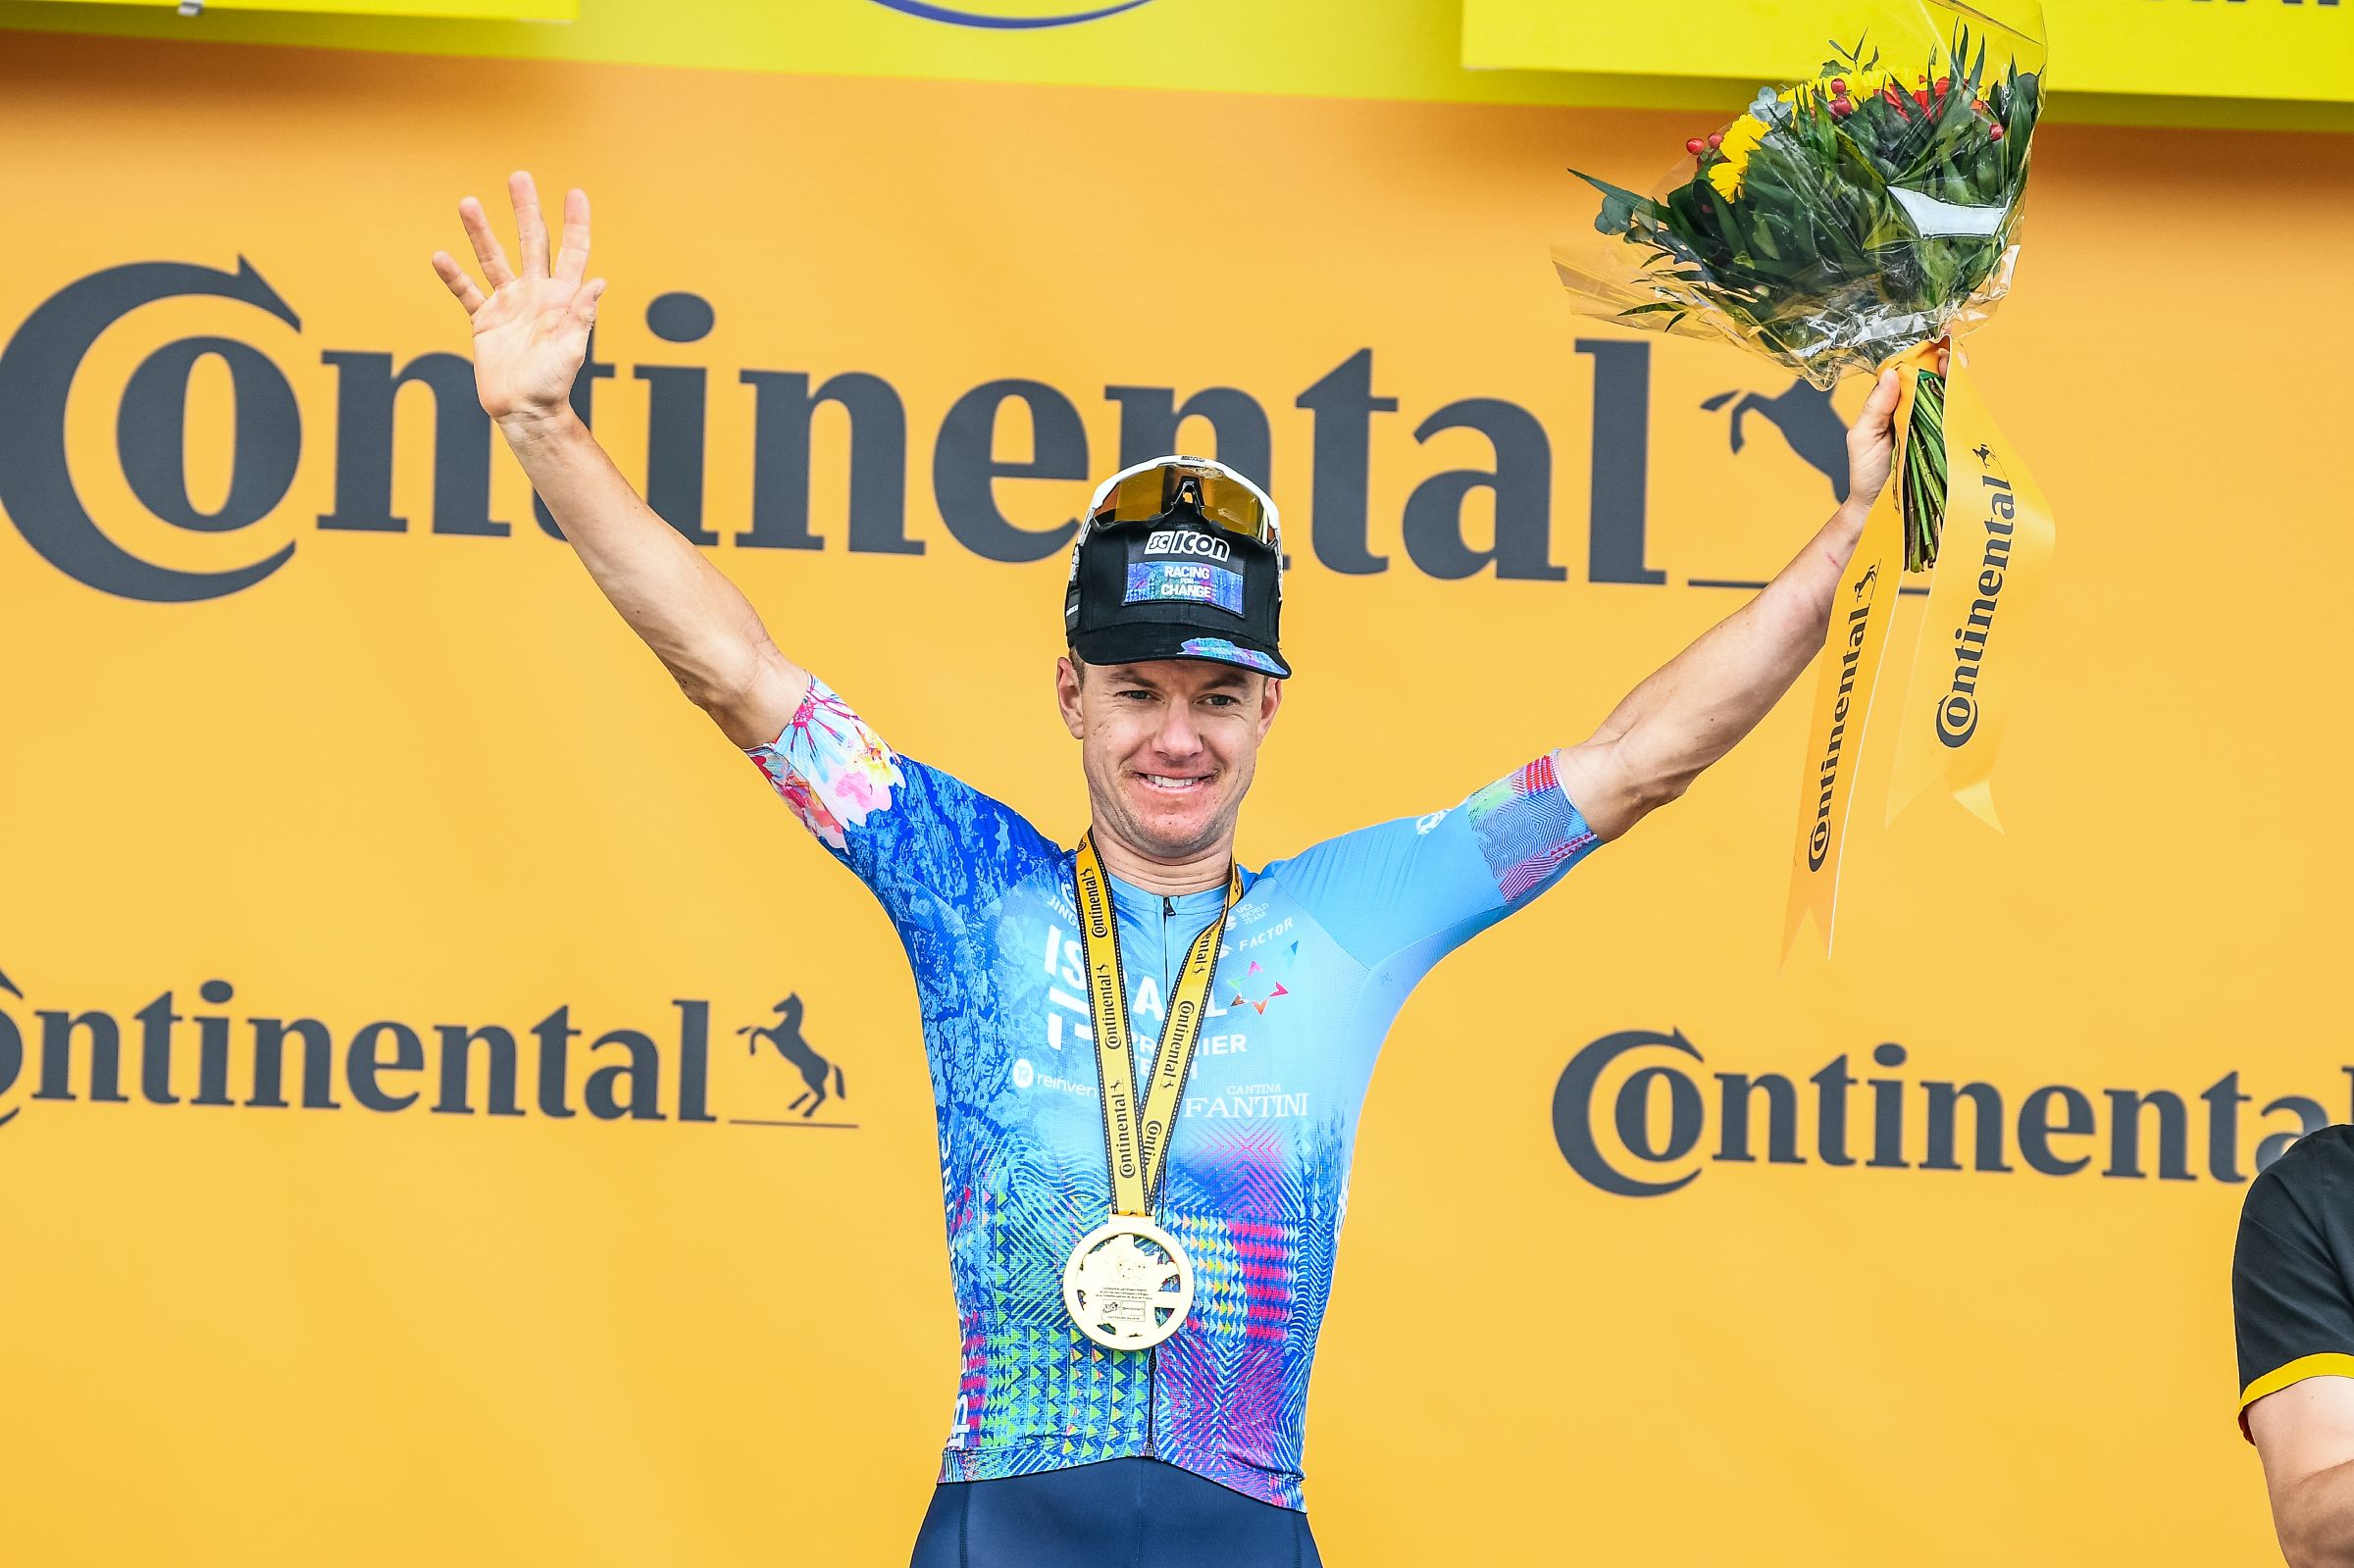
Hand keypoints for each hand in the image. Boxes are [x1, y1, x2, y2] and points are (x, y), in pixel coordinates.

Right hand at [430, 172, 603, 436]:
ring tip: (467, 202)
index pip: (572, 251)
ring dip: (480, 232)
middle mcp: (536, 294)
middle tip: (519, 177)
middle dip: (526, 210)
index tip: (575, 193)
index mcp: (562, 297)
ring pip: (493, 258)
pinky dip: (454, 276)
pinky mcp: (485, 321)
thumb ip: (581, 316)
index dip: (575, 223)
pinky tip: (440, 256)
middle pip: (531, 242)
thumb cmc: (553, 384)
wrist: (525, 412)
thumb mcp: (571, 349)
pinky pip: (466, 292)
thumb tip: (598, 282)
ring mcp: (509, 305)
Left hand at [1839, 345, 1950, 524]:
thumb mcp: (1862, 436)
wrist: (1876, 508)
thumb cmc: (1866, 472)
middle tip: (1948, 350)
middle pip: (1936, 374)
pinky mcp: (1947, 439)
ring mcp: (1934, 422)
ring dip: (1956, 374)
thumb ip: (1876, 406)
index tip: (1935, 336)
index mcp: (1894, 400)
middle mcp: (1916, 407)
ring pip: (1950, 391)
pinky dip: (1963, 400)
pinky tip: (1963, 390)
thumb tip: (1891, 373)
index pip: (1911, 368)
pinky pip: (1958, 415)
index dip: (1924, 351)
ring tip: (1954, 364)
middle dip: (1946, 357)